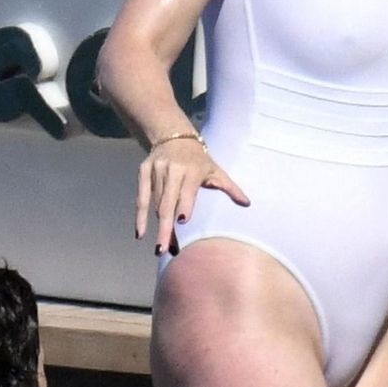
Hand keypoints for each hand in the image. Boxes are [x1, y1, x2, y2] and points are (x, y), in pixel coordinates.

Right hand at [135, 137, 249, 256]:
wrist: (173, 136)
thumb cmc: (198, 160)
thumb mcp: (215, 170)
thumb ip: (230, 187)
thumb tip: (247, 204)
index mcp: (192, 170)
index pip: (187, 191)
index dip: (184, 205)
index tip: (182, 221)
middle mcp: (172, 170)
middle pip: (167, 203)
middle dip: (165, 228)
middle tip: (163, 250)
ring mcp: (156, 171)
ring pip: (156, 204)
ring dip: (158, 228)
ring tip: (161, 248)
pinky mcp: (144, 172)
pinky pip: (141, 198)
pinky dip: (140, 216)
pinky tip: (140, 233)